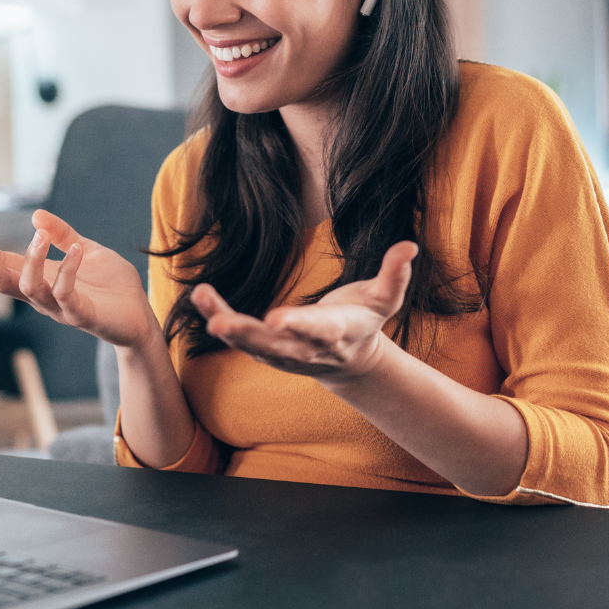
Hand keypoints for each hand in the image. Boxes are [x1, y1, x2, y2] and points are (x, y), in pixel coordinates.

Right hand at [0, 210, 157, 349]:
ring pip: (30, 289)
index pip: (5, 266)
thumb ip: (62, 234)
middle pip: (5, 282)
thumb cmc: (111, 287)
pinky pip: (66, 295)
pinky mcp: (82, 315)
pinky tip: (75, 251)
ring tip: (38, 236)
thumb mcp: (86, 250)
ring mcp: (61, 308)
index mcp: (42, 279)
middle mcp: (44, 296)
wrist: (140, 315)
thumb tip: (35, 215)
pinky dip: (67, 271)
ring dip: (31, 260)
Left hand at [189, 241, 417, 382]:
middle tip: (221, 324)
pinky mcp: (265, 350)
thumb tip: (409, 246)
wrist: (350, 361)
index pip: (317, 330)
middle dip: (248, 335)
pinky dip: (217, 315)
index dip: (298, 326)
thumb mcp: (385, 299)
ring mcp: (283, 354)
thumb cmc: (365, 319)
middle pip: (275, 345)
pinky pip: (238, 336)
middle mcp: (306, 348)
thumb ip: (395, 275)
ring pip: (251, 343)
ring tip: (202, 301)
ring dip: (226, 324)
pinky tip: (199, 296)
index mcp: (336, 333)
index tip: (276, 320)